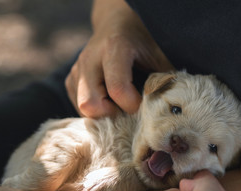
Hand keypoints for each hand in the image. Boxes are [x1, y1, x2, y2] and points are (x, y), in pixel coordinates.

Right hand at [65, 0, 172, 117]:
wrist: (115, 24)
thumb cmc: (140, 41)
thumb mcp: (157, 54)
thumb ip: (163, 79)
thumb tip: (169, 107)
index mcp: (114, 48)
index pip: (118, 89)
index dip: (133, 106)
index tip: (145, 106)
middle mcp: (90, 59)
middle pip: (90, 104)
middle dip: (111, 115)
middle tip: (128, 111)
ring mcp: (77, 70)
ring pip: (82, 108)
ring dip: (103, 114)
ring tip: (119, 105)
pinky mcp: (71, 79)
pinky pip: (79, 106)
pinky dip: (95, 111)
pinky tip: (109, 102)